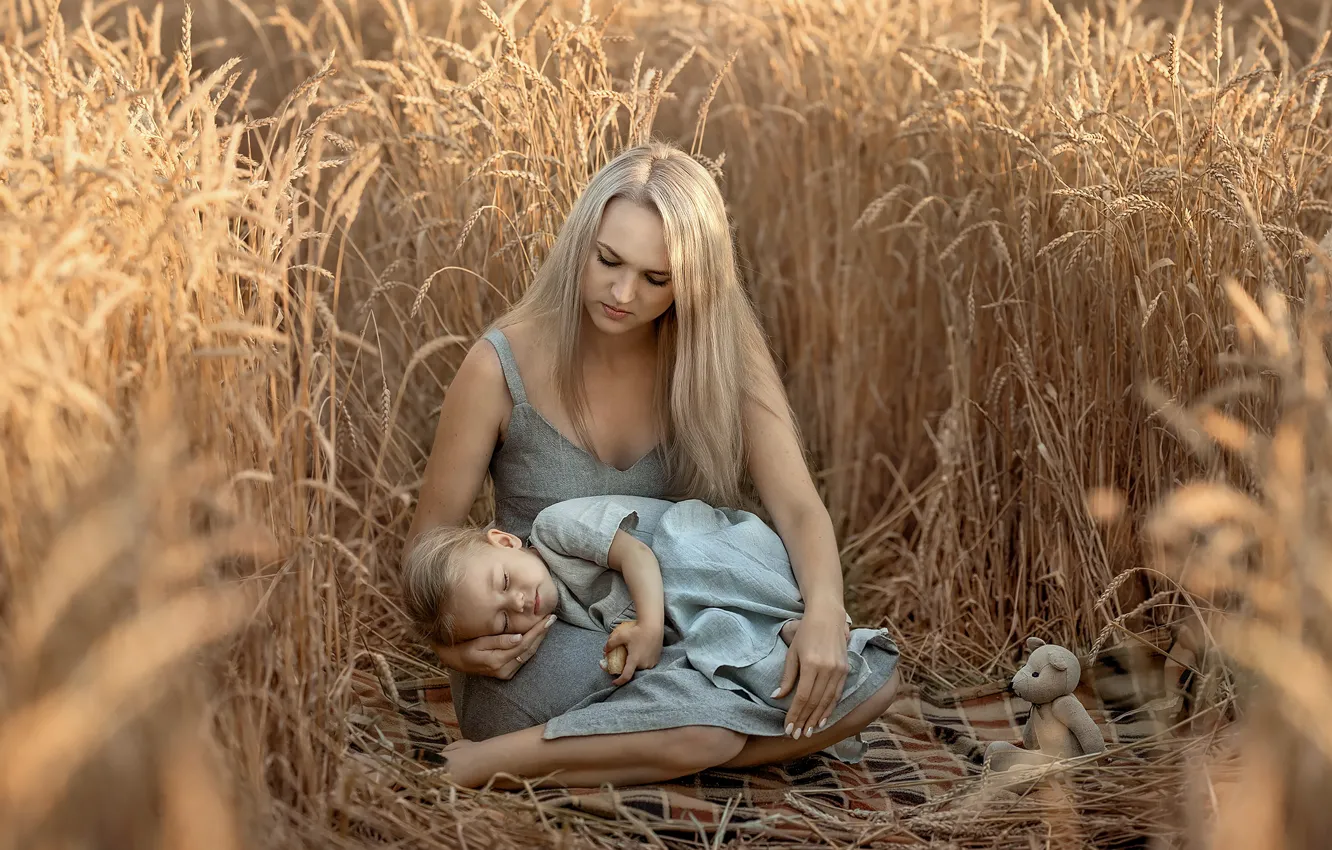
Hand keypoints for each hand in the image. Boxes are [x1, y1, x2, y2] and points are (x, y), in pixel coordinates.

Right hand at [432, 614, 555, 678]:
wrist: (451, 660)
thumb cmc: (461, 647)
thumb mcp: (477, 642)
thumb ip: (498, 640)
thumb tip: (519, 637)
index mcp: (498, 661)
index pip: (524, 644)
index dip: (537, 631)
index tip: (548, 618)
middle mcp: (504, 670)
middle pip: (529, 650)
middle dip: (541, 634)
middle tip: (552, 618)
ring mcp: (505, 673)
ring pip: (528, 655)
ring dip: (538, 639)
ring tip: (546, 624)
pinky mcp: (505, 673)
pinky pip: (523, 658)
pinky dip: (531, 646)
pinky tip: (535, 635)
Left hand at [602, 620, 662, 684]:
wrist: (653, 626)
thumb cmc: (638, 630)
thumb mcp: (622, 635)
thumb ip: (611, 643)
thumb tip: (604, 650)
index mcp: (635, 660)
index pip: (626, 676)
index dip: (619, 681)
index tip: (614, 682)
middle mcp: (644, 664)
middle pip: (633, 670)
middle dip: (628, 667)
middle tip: (625, 659)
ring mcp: (651, 663)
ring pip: (640, 668)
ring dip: (636, 664)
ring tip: (633, 655)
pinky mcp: (656, 660)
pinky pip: (647, 664)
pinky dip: (643, 661)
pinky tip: (641, 653)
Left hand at [772, 607, 848, 738]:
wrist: (828, 616)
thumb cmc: (805, 633)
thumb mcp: (792, 652)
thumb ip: (787, 677)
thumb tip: (776, 697)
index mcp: (812, 664)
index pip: (803, 697)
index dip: (795, 715)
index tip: (788, 728)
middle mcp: (827, 669)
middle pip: (815, 702)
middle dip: (805, 721)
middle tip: (796, 735)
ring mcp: (839, 670)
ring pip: (827, 701)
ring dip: (818, 719)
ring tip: (809, 732)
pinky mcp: (845, 670)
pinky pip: (837, 694)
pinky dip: (830, 709)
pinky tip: (823, 720)